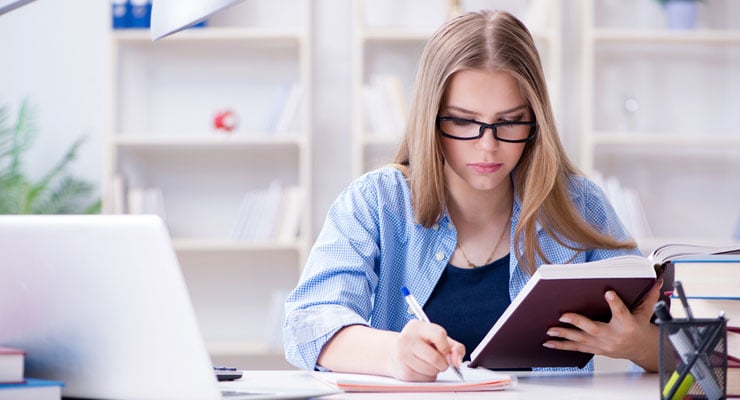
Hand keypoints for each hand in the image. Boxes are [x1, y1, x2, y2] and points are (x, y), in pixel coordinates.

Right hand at [389, 319, 464, 380]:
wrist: (396, 352)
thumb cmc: (421, 344)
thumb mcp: (439, 339)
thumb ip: (455, 348)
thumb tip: (456, 361)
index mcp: (416, 327)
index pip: (439, 335)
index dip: (446, 347)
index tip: (445, 351)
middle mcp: (406, 339)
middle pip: (436, 358)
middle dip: (443, 363)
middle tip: (439, 360)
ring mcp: (402, 355)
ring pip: (431, 371)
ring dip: (435, 371)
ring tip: (428, 363)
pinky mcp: (403, 371)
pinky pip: (425, 379)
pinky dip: (428, 376)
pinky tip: (421, 368)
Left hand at [542, 279, 661, 371]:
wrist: (642, 349)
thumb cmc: (640, 327)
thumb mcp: (646, 311)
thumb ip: (649, 296)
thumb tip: (656, 280)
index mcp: (628, 324)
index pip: (622, 312)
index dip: (615, 303)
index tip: (608, 292)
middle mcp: (614, 336)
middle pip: (595, 329)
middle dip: (578, 322)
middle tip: (563, 315)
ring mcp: (604, 345)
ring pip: (582, 340)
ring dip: (565, 335)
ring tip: (551, 330)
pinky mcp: (596, 350)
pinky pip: (578, 349)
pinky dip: (562, 346)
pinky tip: (550, 343)